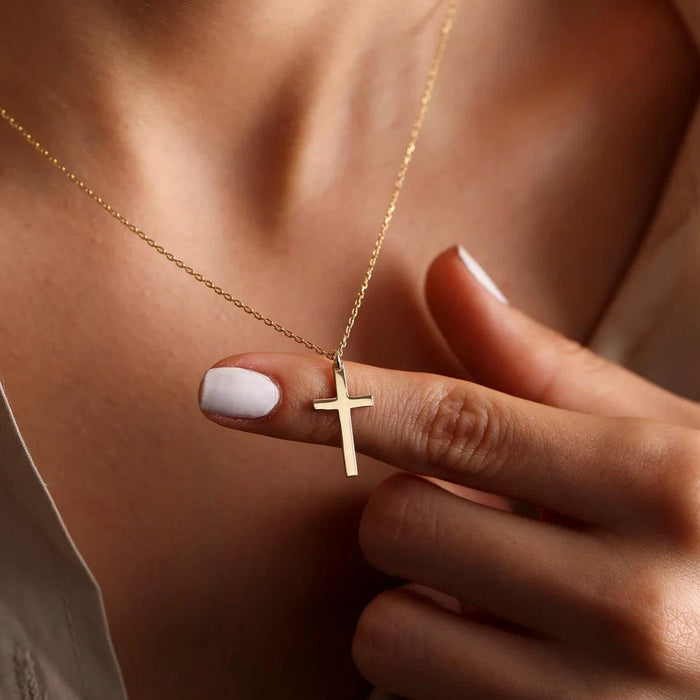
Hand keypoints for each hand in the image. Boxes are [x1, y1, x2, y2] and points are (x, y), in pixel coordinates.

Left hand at [198, 247, 699, 698]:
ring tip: (503, 593)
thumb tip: (451, 268)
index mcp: (656, 483)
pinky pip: (415, 698)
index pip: (453, 423)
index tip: (229, 385)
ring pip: (390, 629)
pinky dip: (439, 664)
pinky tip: (513, 651)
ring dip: (420, 599)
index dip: (331, 397)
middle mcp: (633, 602)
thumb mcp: (654, 433)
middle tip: (485, 515)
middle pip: (398, 524)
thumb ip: (537, 360)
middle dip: (415, 511)